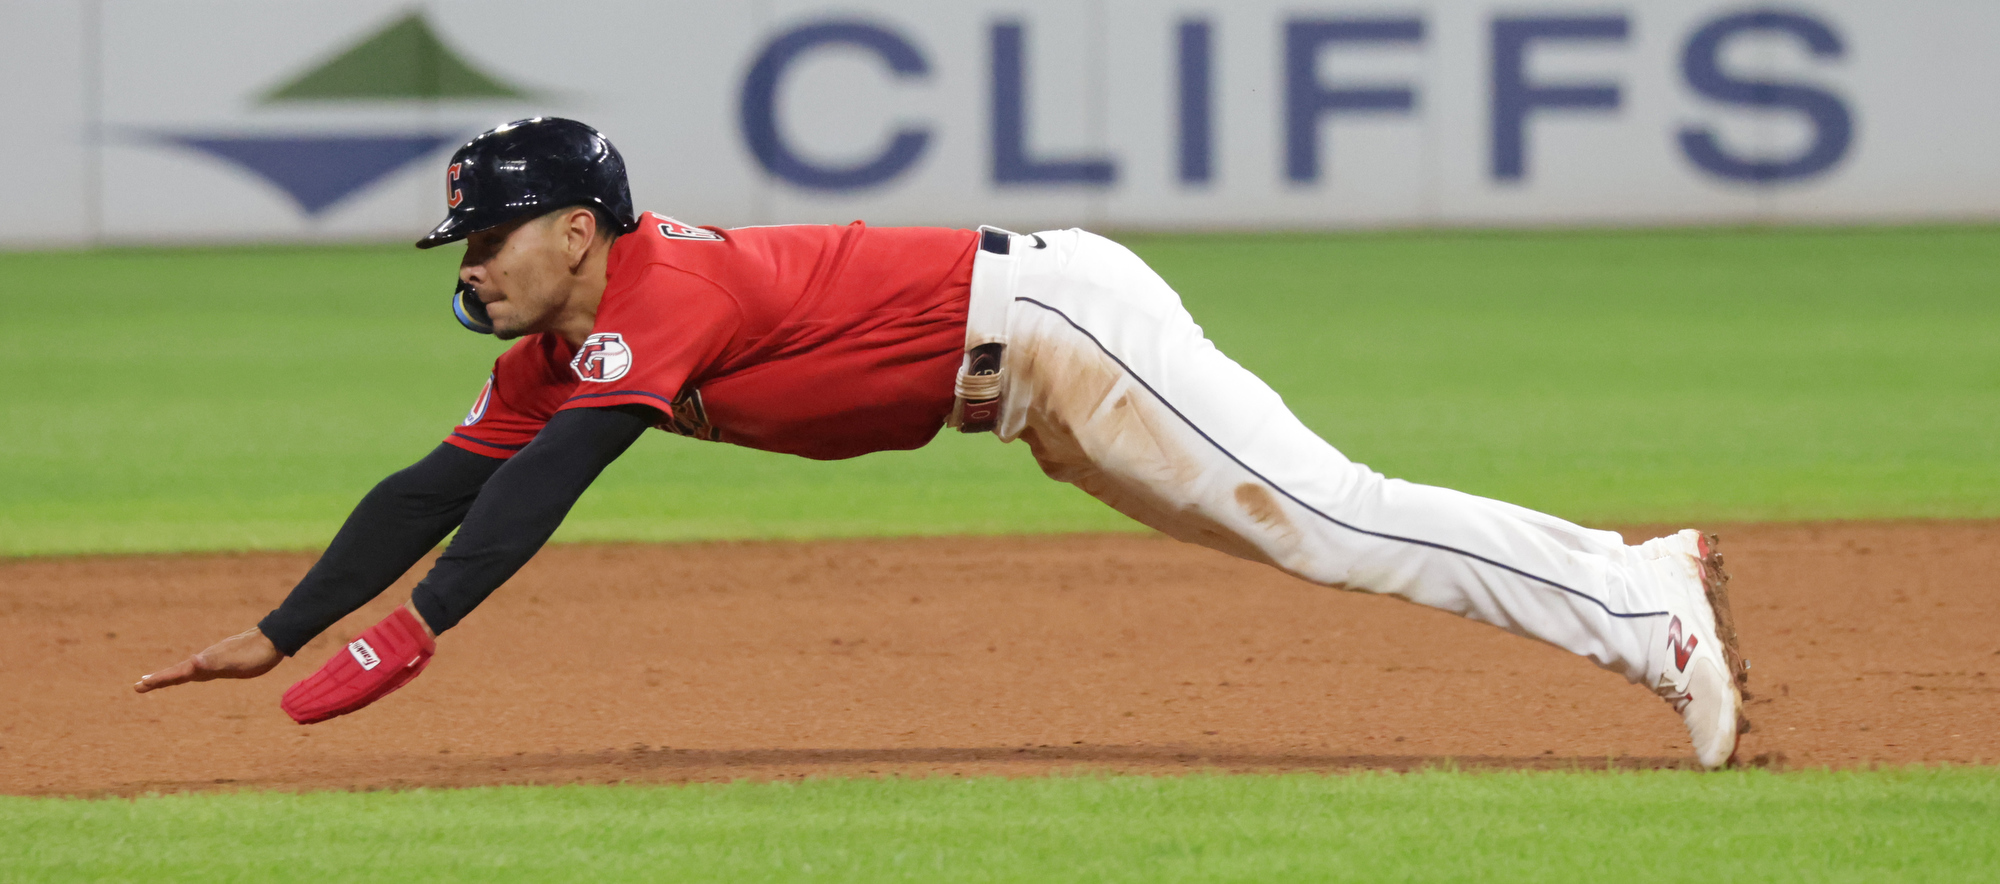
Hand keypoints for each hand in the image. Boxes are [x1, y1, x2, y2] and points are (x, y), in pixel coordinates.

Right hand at [134, 626, 282, 692]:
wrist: (274, 639)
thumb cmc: (254, 654)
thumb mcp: (233, 662)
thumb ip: (213, 663)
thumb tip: (192, 661)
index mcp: (204, 662)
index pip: (176, 673)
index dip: (158, 680)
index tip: (139, 685)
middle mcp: (206, 659)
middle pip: (177, 671)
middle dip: (158, 680)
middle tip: (138, 686)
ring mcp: (214, 659)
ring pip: (188, 670)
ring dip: (171, 676)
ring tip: (157, 680)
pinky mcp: (225, 660)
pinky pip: (201, 668)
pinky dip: (190, 672)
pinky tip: (192, 673)